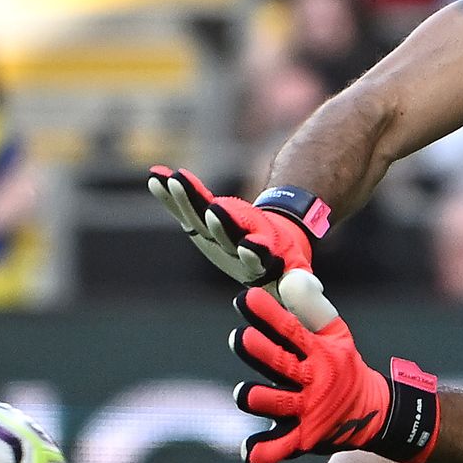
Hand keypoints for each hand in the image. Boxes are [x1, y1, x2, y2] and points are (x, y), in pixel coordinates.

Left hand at [148, 165, 312, 284]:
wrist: (260, 255)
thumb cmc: (281, 265)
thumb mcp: (296, 276)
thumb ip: (300, 284)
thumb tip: (307, 285)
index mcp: (258, 265)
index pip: (256, 260)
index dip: (253, 252)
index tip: (250, 245)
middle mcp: (230, 252)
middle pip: (223, 236)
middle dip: (218, 222)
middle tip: (213, 209)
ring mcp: (211, 238)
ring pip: (198, 218)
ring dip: (186, 199)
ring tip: (175, 180)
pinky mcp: (198, 225)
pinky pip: (181, 208)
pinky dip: (169, 194)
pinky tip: (156, 176)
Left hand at [229, 286, 439, 462]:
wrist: (373, 413)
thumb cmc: (345, 367)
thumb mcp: (337, 335)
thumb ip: (312, 309)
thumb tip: (290, 279)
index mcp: (320, 352)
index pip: (291, 329)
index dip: (268, 314)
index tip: (246, 298)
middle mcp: (314, 381)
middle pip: (283, 365)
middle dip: (260, 351)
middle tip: (240, 338)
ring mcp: (308, 411)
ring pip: (279, 405)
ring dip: (260, 400)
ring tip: (243, 393)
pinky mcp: (303, 437)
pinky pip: (282, 446)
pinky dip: (266, 451)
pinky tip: (249, 452)